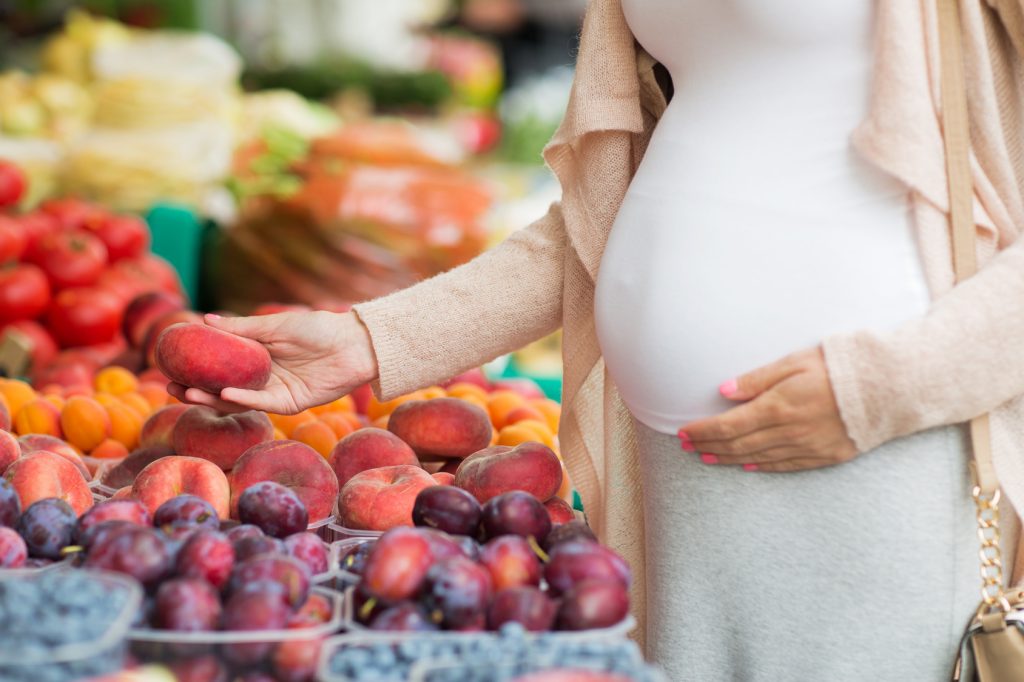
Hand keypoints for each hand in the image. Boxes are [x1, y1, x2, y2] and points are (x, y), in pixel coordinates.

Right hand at [167, 311, 377, 414]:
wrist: (353, 344)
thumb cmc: (317, 328)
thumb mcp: (274, 325)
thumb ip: (242, 327)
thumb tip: (206, 319)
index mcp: (257, 356)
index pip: (219, 366)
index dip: (195, 368)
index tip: (170, 364)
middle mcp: (262, 377)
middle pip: (222, 387)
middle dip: (195, 389)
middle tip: (171, 385)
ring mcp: (274, 392)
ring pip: (237, 400)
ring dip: (212, 398)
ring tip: (188, 392)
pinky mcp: (289, 404)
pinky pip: (262, 404)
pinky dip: (243, 400)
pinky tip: (223, 394)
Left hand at [677, 346, 856, 472]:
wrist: (890, 387)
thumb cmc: (840, 366)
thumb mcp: (795, 361)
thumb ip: (757, 379)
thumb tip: (723, 391)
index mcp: (779, 406)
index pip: (728, 425)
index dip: (703, 431)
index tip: (683, 432)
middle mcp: (789, 431)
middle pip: (738, 444)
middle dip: (709, 446)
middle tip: (687, 446)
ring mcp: (808, 447)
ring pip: (758, 458)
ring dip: (729, 459)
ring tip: (708, 457)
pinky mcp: (826, 456)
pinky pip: (786, 466)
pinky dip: (762, 466)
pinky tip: (747, 466)